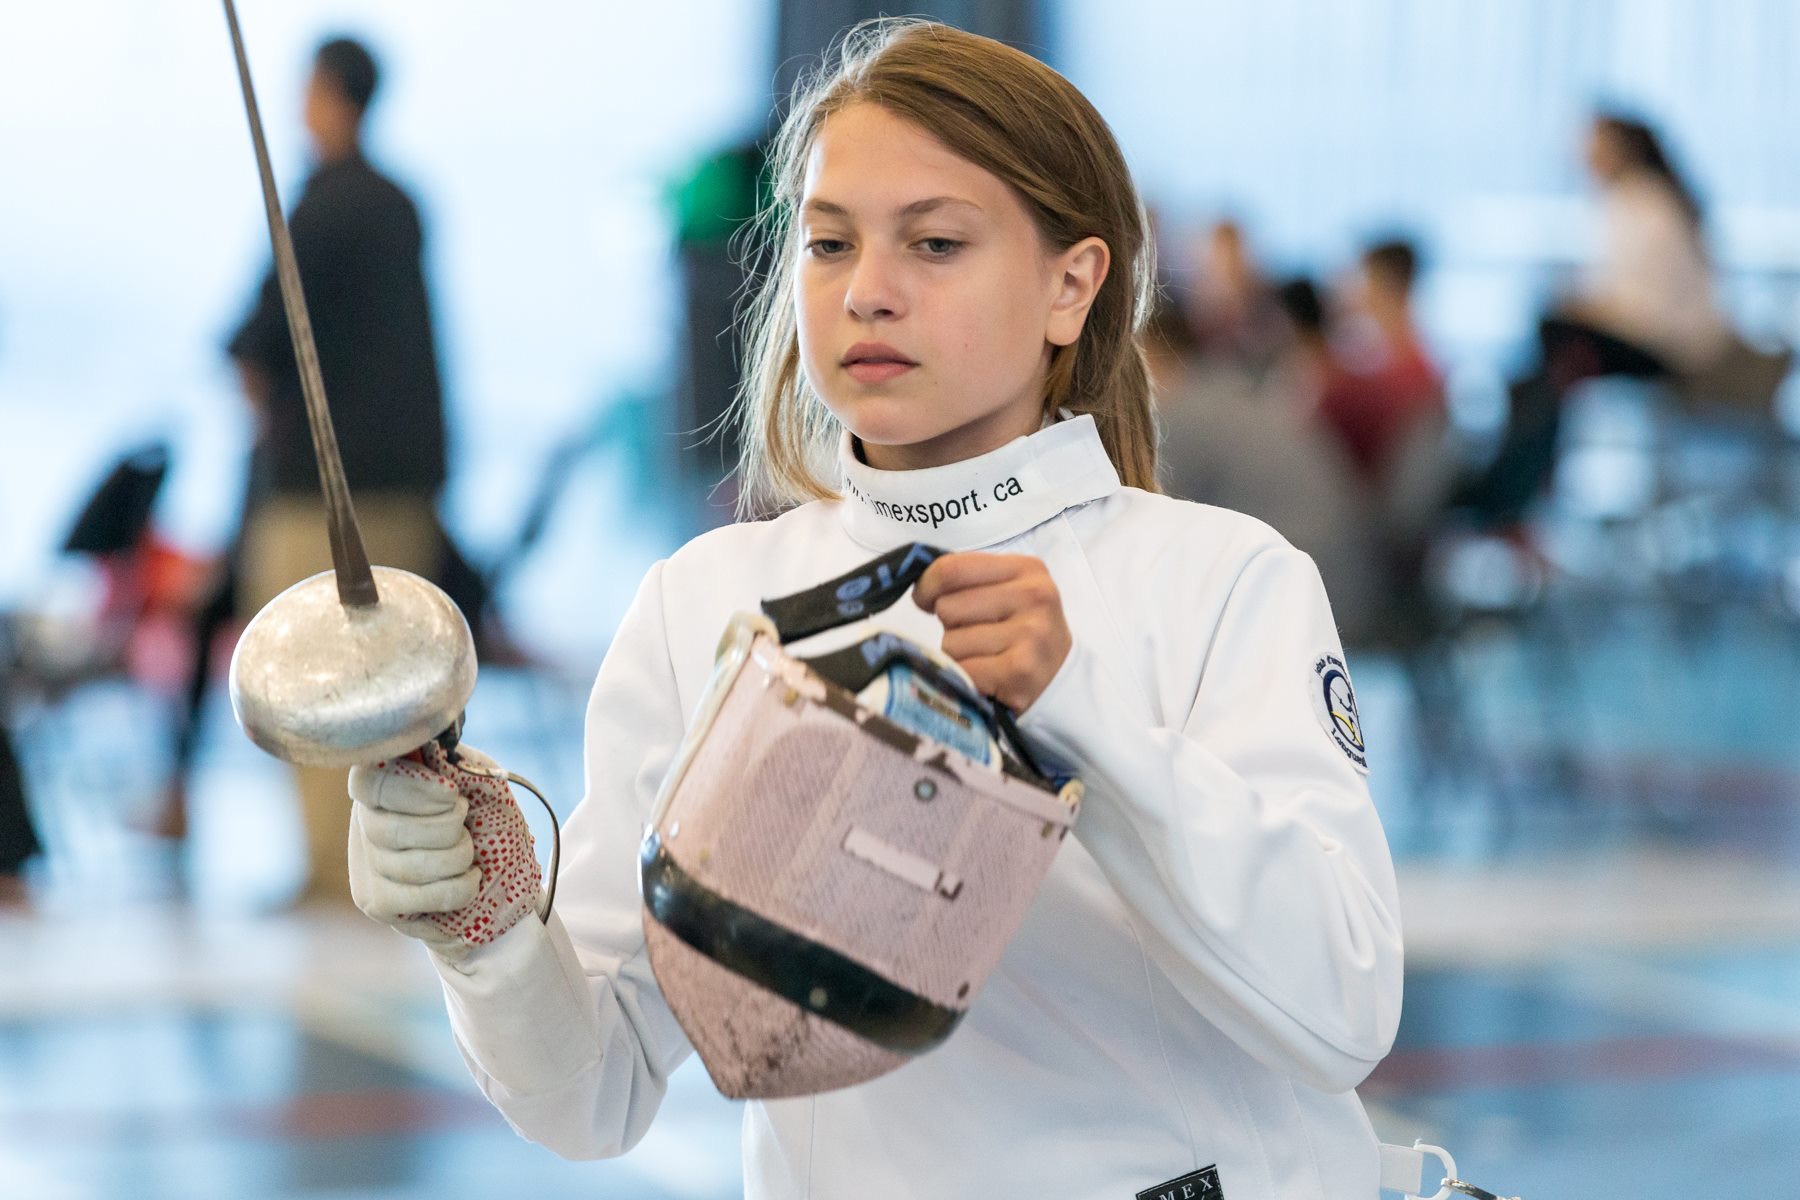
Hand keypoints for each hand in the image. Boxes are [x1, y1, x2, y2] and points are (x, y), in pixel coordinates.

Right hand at [348, 743, 542, 959]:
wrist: (498, 869)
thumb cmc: (482, 813)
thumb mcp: (472, 775)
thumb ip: (449, 760)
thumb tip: (434, 742)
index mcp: (381, 779)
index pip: (369, 782)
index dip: (413, 789)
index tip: (452, 792)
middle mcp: (363, 819)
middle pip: (392, 831)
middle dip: (446, 828)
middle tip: (465, 821)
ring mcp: (365, 863)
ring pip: (410, 867)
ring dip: (458, 857)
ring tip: (469, 849)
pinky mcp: (376, 901)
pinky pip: (422, 897)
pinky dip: (460, 887)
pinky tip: (469, 878)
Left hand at [914, 552, 1071, 711]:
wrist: (1063, 678)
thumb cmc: (1023, 631)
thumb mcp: (1009, 590)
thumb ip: (969, 580)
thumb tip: (921, 590)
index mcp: (1027, 568)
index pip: (953, 568)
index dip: (927, 585)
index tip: (925, 599)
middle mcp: (1033, 596)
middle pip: (948, 607)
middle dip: (950, 626)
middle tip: (978, 636)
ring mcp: (1030, 633)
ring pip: (951, 642)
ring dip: (959, 655)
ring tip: (987, 657)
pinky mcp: (1020, 670)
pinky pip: (962, 670)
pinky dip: (965, 677)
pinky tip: (988, 677)